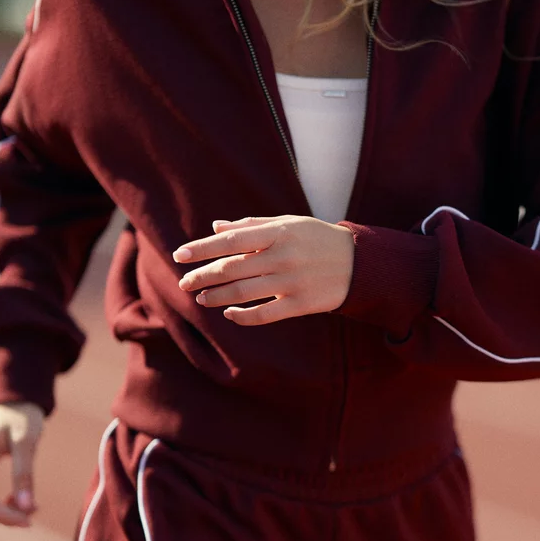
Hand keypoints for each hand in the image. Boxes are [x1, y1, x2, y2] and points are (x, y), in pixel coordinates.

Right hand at [0, 401, 44, 525]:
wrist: (10, 402)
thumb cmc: (20, 417)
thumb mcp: (26, 442)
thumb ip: (24, 474)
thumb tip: (26, 507)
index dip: (4, 516)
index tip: (27, 521)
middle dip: (3, 516)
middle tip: (32, 511)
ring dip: (0, 512)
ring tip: (29, 504)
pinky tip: (18, 499)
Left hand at [173, 214, 354, 325]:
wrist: (359, 263)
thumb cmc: (316, 239)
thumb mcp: (287, 224)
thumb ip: (251, 225)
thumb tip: (215, 228)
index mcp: (278, 232)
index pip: (230, 241)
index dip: (202, 249)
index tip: (180, 255)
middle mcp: (283, 256)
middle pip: (233, 268)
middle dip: (203, 276)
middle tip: (184, 283)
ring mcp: (292, 282)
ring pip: (244, 292)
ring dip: (218, 296)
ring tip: (201, 298)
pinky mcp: (301, 304)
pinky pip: (265, 314)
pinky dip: (243, 316)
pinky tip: (229, 314)